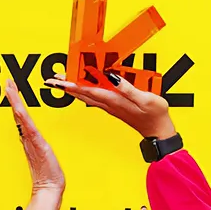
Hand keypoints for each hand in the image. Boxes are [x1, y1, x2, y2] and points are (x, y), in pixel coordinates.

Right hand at [7, 78, 63, 209]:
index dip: (16, 103)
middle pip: (18, 113)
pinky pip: (28, 126)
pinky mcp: (36, 143)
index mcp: (30, 139)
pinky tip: (18, 106)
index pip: (22, 117)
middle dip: (13, 97)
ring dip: (15, 101)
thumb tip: (38, 145)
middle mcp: (28, 138)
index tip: (12, 90)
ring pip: (21, 116)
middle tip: (7, 82)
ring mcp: (31, 140)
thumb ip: (40, 149)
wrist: (49, 189)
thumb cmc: (48, 176)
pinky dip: (22, 115)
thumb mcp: (45, 158)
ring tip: (10, 87)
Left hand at [45, 72, 175, 138]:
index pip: (88, 90)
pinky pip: (94, 98)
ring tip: (61, 83)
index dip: (72, 84)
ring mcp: (111, 106)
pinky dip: (84, 92)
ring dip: (72, 89)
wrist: (158, 131)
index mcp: (114, 100)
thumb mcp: (145, 99)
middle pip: (82, 93)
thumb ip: (128, 88)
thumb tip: (112, 77)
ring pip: (86, 96)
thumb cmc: (155, 116)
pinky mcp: (115, 107)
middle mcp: (109, 104)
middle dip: (66, 86)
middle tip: (52, 80)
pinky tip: (81, 90)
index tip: (59, 81)